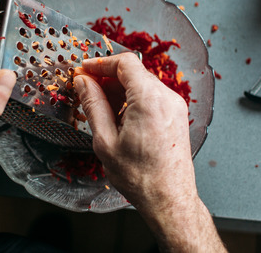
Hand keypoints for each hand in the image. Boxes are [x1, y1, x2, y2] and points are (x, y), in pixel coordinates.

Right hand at [74, 53, 225, 251]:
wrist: (169, 198)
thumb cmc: (140, 177)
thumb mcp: (105, 141)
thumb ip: (93, 105)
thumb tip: (83, 83)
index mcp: (149, 99)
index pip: (125, 63)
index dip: (101, 63)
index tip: (84, 70)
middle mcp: (167, 97)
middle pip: (134, 72)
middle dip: (108, 77)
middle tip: (86, 89)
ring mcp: (175, 105)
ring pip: (142, 83)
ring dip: (120, 89)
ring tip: (100, 106)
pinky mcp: (177, 115)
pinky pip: (152, 96)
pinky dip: (133, 99)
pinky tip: (118, 116)